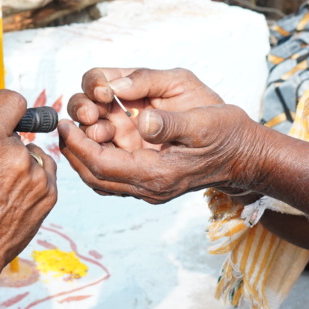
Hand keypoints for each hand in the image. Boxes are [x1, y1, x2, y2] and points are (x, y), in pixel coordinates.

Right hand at [0, 87, 57, 291]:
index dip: (5, 104)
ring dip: (22, 163)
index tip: (1, 113)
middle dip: (7, 142)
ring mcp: (37, 176)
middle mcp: (16, 155)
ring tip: (1, 188)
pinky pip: (45, 174)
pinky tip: (13, 198)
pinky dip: (33, 181)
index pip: (13, 100)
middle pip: (20, 132)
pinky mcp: (50, 194)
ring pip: (34, 154)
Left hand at [61, 72, 258, 203]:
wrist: (247, 155)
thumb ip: (170, 123)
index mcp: (158, 174)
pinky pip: (114, 174)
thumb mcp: (204, 121)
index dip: (77, 144)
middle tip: (61, 124)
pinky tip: (95, 135)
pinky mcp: (152, 181)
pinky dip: (98, 156)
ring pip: (101, 178)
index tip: (63, 122)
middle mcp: (149, 187)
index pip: (101, 166)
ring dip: (83, 154)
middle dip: (73, 151)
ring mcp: (150, 187)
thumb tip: (142, 121)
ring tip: (74, 127)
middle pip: (94, 177)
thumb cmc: (228, 134)